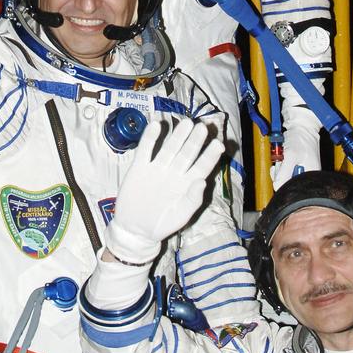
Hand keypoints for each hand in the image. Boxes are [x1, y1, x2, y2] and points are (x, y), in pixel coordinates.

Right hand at [105, 118, 224, 263]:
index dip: (210, 156)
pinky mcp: (140, 167)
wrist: (134, 229)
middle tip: (203, 127)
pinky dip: (150, 138)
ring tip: (186, 123)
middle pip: (187, 153)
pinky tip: (156, 125)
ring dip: (178, 136)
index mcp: (187, 184)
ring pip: (169, 148)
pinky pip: (145, 150)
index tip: (218, 144)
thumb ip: (192, 200)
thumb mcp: (180, 216)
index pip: (202, 167)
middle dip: (195, 141)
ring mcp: (157, 168)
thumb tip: (202, 181)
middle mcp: (174, 173)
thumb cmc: (162, 224)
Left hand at [271, 99, 320, 189]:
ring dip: (280, 168)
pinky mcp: (296, 167)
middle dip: (282, 174)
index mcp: (312, 176)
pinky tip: (283, 158)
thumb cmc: (300, 139)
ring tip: (285, 157)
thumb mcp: (291, 155)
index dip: (285, 183)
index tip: (283, 172)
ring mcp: (301, 172)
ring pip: (285, 178)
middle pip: (289, 184)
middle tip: (284, 162)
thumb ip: (284, 172)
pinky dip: (281, 165)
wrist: (301, 127)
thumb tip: (277, 186)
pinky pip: (284, 171)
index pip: (296, 189)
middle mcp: (308, 176)